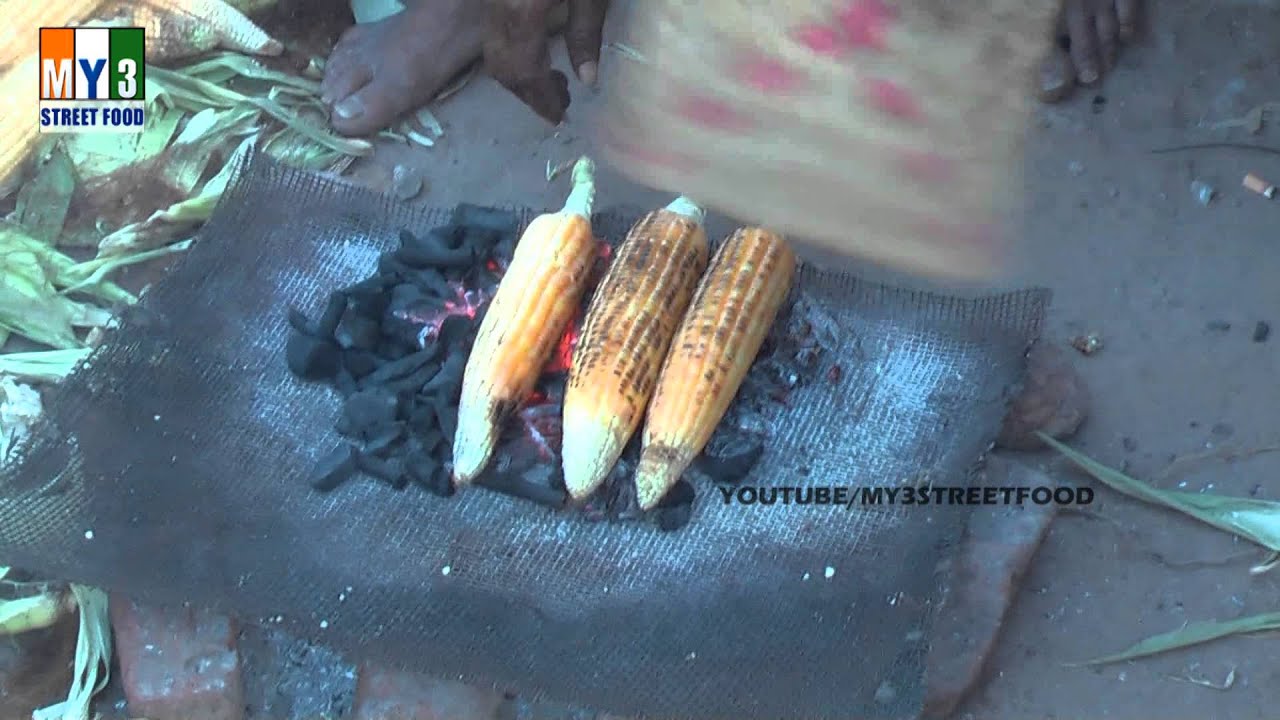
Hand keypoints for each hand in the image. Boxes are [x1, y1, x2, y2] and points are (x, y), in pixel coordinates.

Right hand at [483, 0, 607, 123]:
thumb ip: (585, 33)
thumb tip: (587, 80)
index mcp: (522, 14)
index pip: (526, 71)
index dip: (542, 99)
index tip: (560, 118)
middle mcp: (498, 13)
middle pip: (504, 68)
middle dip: (529, 93)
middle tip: (561, 103)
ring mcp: (492, 5)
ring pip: (494, 54)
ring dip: (519, 77)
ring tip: (555, 80)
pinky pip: (494, 37)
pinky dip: (512, 56)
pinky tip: (538, 56)